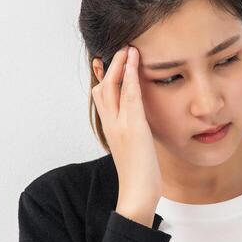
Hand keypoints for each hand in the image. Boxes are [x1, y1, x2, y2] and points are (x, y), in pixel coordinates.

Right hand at [91, 45, 161, 215]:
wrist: (136, 193)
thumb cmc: (139, 175)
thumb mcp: (133, 149)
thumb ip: (132, 134)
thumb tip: (137, 127)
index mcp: (111, 129)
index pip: (102, 97)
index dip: (103, 78)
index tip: (104, 62)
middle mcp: (111, 124)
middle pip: (104, 87)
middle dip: (111, 66)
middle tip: (120, 48)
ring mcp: (120, 124)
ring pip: (114, 87)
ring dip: (122, 65)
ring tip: (129, 48)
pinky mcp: (133, 127)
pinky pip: (130, 96)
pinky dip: (131, 77)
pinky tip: (134, 63)